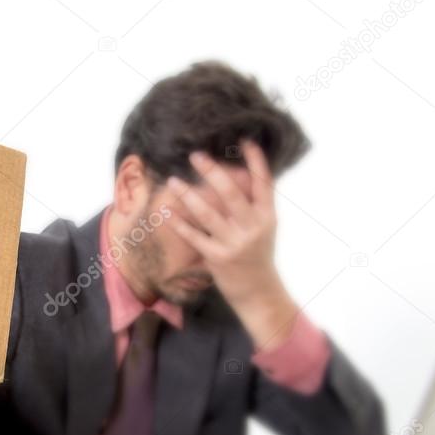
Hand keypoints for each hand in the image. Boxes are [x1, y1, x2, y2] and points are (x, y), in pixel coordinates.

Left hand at [166, 139, 298, 350]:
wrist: (259, 292)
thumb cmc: (258, 256)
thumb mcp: (265, 229)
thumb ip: (254, 206)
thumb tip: (239, 175)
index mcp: (267, 217)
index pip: (264, 183)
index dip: (256, 162)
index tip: (245, 141)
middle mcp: (252, 227)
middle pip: (230, 193)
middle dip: (212, 172)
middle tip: (196, 155)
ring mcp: (234, 243)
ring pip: (207, 213)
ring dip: (188, 194)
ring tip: (173, 180)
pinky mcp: (217, 258)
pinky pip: (194, 236)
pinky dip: (179, 223)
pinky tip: (166, 211)